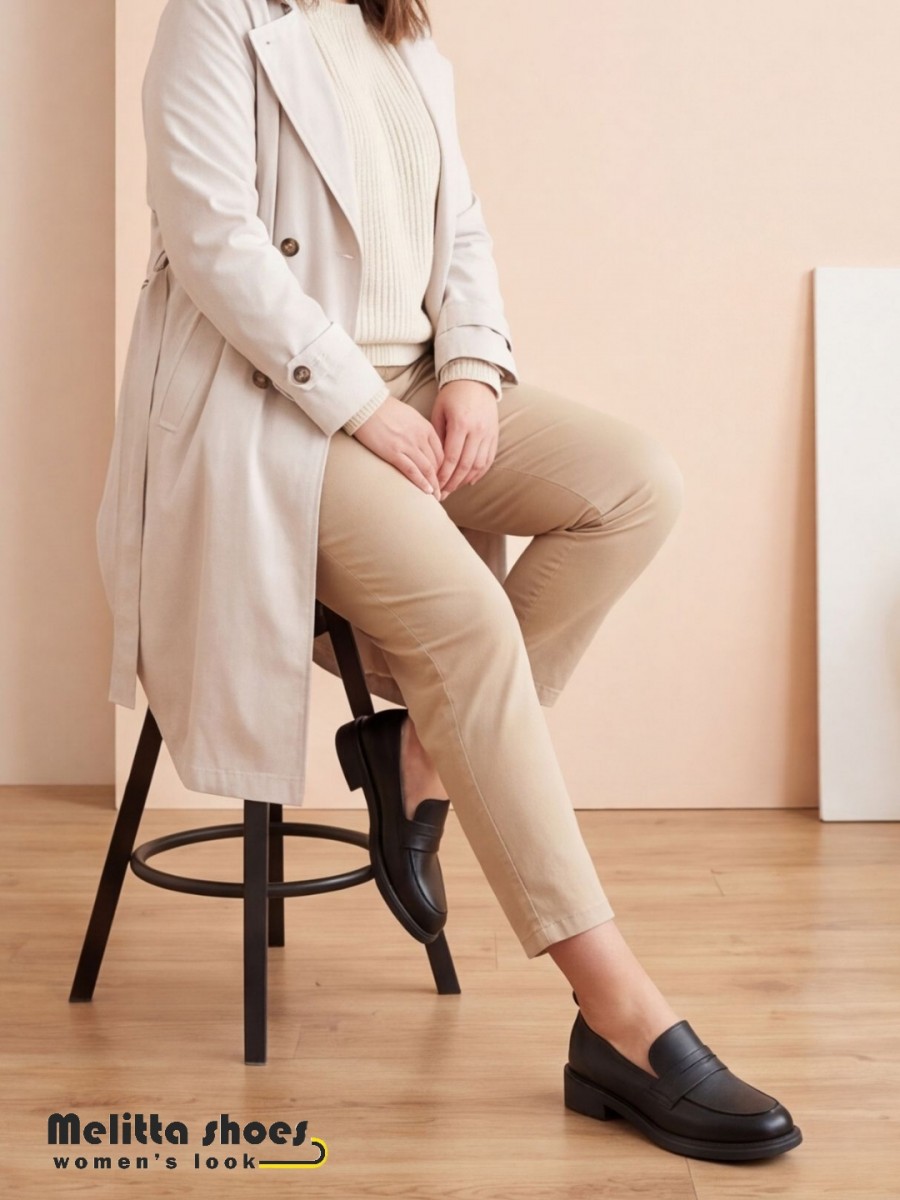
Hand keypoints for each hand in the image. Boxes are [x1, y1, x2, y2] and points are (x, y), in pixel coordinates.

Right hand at [351, 394, 444, 496]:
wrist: (365, 405)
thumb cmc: (384, 410)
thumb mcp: (409, 416)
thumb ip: (419, 430)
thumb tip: (423, 443)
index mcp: (425, 427)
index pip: (442, 452)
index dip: (444, 468)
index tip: (443, 479)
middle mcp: (420, 437)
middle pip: (437, 463)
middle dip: (441, 479)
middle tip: (442, 491)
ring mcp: (407, 445)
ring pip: (427, 469)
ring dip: (434, 485)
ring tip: (436, 496)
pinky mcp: (394, 452)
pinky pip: (412, 471)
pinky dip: (421, 483)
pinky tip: (427, 492)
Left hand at [430, 380, 498, 498]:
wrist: (475, 380)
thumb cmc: (451, 396)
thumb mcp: (439, 412)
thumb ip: (437, 437)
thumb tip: (434, 463)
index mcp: (460, 424)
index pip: (451, 457)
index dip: (443, 475)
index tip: (435, 485)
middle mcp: (477, 430)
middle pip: (465, 465)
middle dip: (453, 482)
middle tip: (442, 493)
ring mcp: (488, 434)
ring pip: (479, 465)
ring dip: (465, 480)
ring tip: (454, 488)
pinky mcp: (494, 435)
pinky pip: (488, 459)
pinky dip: (479, 472)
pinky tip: (469, 480)